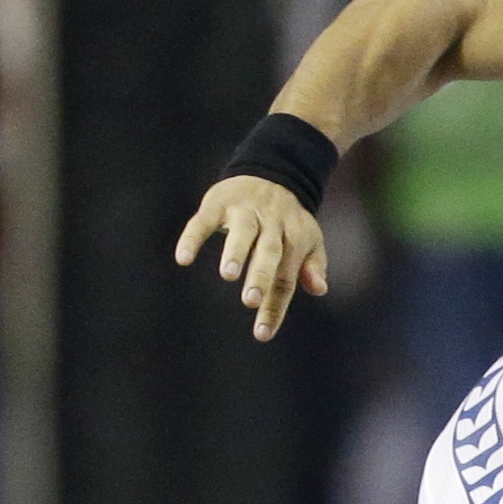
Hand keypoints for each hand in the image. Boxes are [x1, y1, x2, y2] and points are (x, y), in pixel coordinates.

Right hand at [173, 176, 330, 341]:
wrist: (272, 170)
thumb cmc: (288, 218)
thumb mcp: (308, 238)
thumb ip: (312, 265)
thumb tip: (319, 289)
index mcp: (294, 238)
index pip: (286, 277)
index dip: (275, 306)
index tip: (262, 334)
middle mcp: (272, 225)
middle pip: (269, 252)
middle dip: (260, 275)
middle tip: (250, 300)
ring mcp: (245, 212)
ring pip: (243, 232)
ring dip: (236, 252)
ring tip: (228, 274)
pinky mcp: (218, 202)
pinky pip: (205, 220)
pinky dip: (193, 237)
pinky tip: (183, 257)